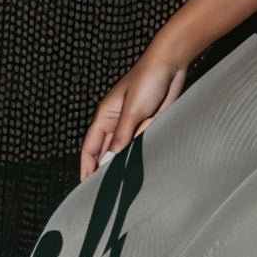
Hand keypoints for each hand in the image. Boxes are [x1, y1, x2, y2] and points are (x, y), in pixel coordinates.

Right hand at [79, 48, 189, 180]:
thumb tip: (111, 159)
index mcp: (106, 117)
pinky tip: (141, 168)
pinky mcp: (149, 124)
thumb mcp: (133, 109)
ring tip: (122, 185)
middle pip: (107, 152)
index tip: (85, 185)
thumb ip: (123, 135)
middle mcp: (117, 123)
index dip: (87, 166)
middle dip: (106, 170)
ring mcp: (134, 125)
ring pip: (125, 151)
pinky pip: (142, 144)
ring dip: (125, 163)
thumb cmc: (147, 80)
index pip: (90, 147)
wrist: (171, 65)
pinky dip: (141, 154)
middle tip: (106, 191)